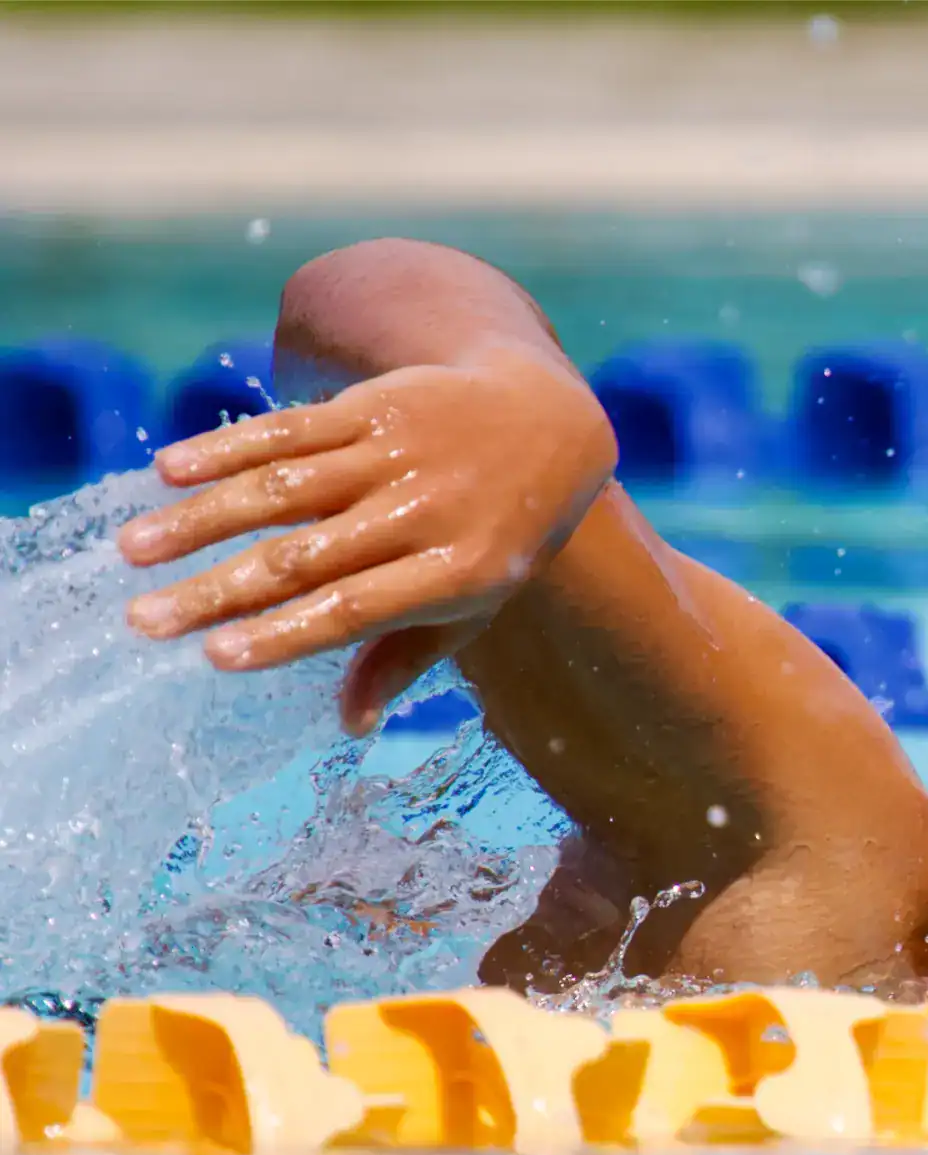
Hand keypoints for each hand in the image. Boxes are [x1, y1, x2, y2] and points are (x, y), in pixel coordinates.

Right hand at [117, 351, 615, 735]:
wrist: (546, 423)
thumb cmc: (500, 534)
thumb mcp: (476, 601)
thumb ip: (405, 656)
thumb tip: (349, 726)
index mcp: (457, 574)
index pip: (356, 610)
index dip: (285, 634)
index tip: (214, 656)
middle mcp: (425, 513)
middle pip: (307, 558)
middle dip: (218, 590)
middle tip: (142, 620)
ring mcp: (397, 455)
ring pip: (285, 489)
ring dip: (202, 518)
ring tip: (133, 549)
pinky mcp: (374, 407)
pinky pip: (291, 429)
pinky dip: (228, 447)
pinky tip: (169, 470)